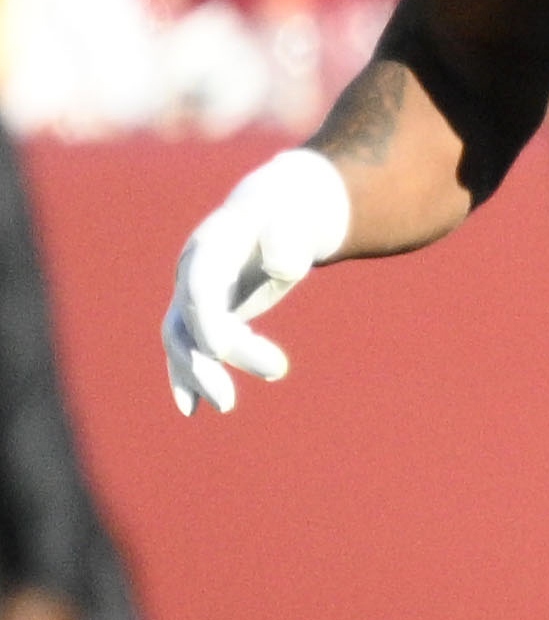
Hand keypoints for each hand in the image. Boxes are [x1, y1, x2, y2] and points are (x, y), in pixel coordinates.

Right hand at [164, 146, 351, 413]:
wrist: (278, 210)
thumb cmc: (292, 217)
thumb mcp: (297, 221)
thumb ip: (288, 241)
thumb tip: (282, 267)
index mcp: (212, 245)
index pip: (199, 289)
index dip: (204, 321)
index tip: (220, 350)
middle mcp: (193, 270)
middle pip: (188, 321)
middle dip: (204, 360)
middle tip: (231, 400)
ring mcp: (193, 291)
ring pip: (182, 339)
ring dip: (196, 374)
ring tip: (223, 405)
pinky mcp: (204, 311)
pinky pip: (188, 346)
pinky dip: (186, 375)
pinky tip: (191, 409)